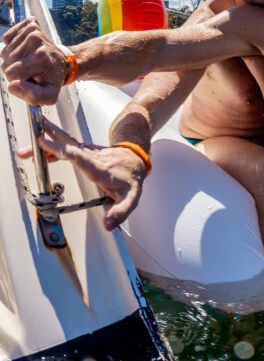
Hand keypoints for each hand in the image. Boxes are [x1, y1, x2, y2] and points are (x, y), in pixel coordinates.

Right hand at [1, 19, 68, 104]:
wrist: (62, 62)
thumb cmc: (53, 78)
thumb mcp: (49, 95)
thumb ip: (32, 95)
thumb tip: (12, 85)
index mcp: (40, 57)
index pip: (11, 73)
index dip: (17, 80)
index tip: (30, 78)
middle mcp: (35, 40)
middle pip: (7, 61)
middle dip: (15, 69)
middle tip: (31, 69)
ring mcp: (33, 31)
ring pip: (5, 50)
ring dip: (14, 58)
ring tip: (29, 60)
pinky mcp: (30, 24)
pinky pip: (7, 37)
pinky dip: (12, 44)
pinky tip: (25, 49)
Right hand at [18, 116, 146, 229]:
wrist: (137, 160)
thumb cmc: (132, 179)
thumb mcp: (132, 197)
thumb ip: (121, 211)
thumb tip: (109, 224)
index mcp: (101, 169)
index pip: (82, 158)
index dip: (65, 151)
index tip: (49, 144)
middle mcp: (94, 157)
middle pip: (71, 147)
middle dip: (53, 141)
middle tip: (36, 136)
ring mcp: (89, 152)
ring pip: (67, 144)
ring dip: (49, 142)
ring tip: (29, 144)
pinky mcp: (85, 151)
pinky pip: (67, 147)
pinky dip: (53, 146)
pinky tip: (40, 149)